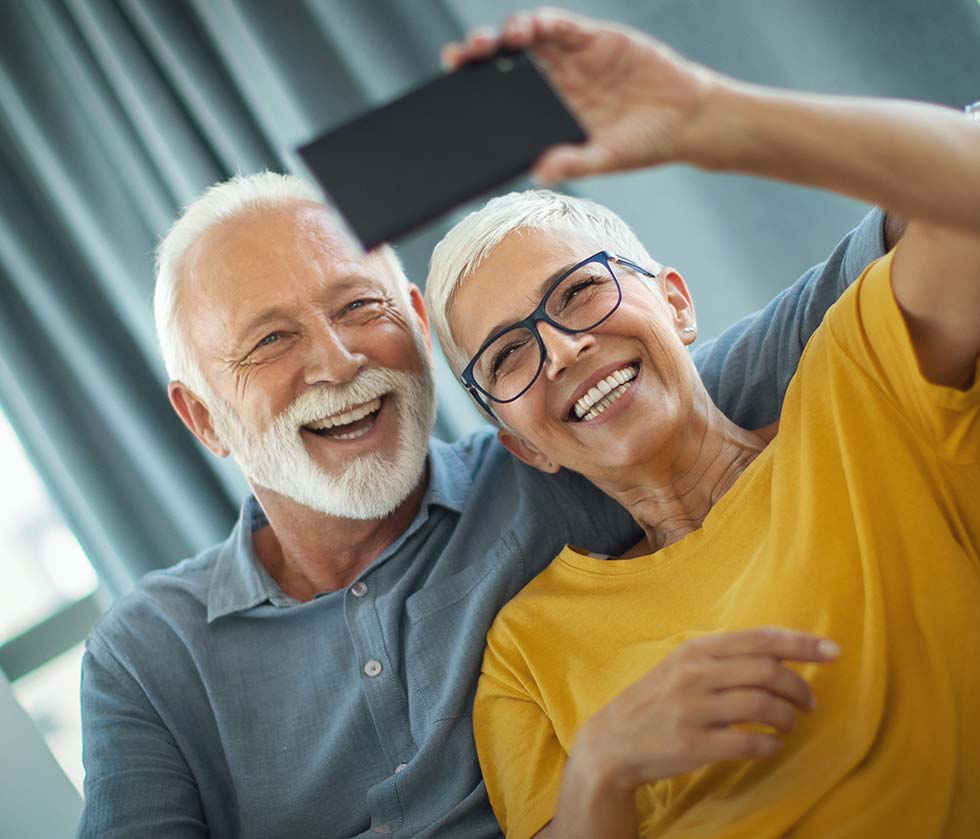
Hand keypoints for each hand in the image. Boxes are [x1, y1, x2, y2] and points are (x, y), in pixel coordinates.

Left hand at [442, 7, 719, 183]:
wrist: (687, 119)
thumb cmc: (642, 145)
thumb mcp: (605, 159)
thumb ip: (574, 163)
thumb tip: (541, 172)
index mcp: (548, 111)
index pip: (503, 96)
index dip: (477, 91)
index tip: (449, 92)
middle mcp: (555, 81)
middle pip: (506, 62)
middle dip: (479, 57)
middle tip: (458, 58)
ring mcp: (573, 58)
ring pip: (529, 39)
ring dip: (505, 35)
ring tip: (491, 42)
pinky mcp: (596, 38)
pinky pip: (563, 26)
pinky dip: (545, 23)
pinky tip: (529, 27)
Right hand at [572, 627, 839, 790]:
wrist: (613, 740)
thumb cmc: (657, 701)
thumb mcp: (683, 666)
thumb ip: (724, 658)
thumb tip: (780, 654)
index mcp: (696, 650)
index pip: (759, 639)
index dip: (801, 643)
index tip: (834, 651)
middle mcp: (694, 674)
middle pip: (766, 671)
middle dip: (799, 687)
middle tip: (810, 702)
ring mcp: (692, 709)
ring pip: (761, 705)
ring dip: (787, 717)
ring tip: (789, 724)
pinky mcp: (693, 744)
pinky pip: (749, 742)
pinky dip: (770, 744)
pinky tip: (771, 745)